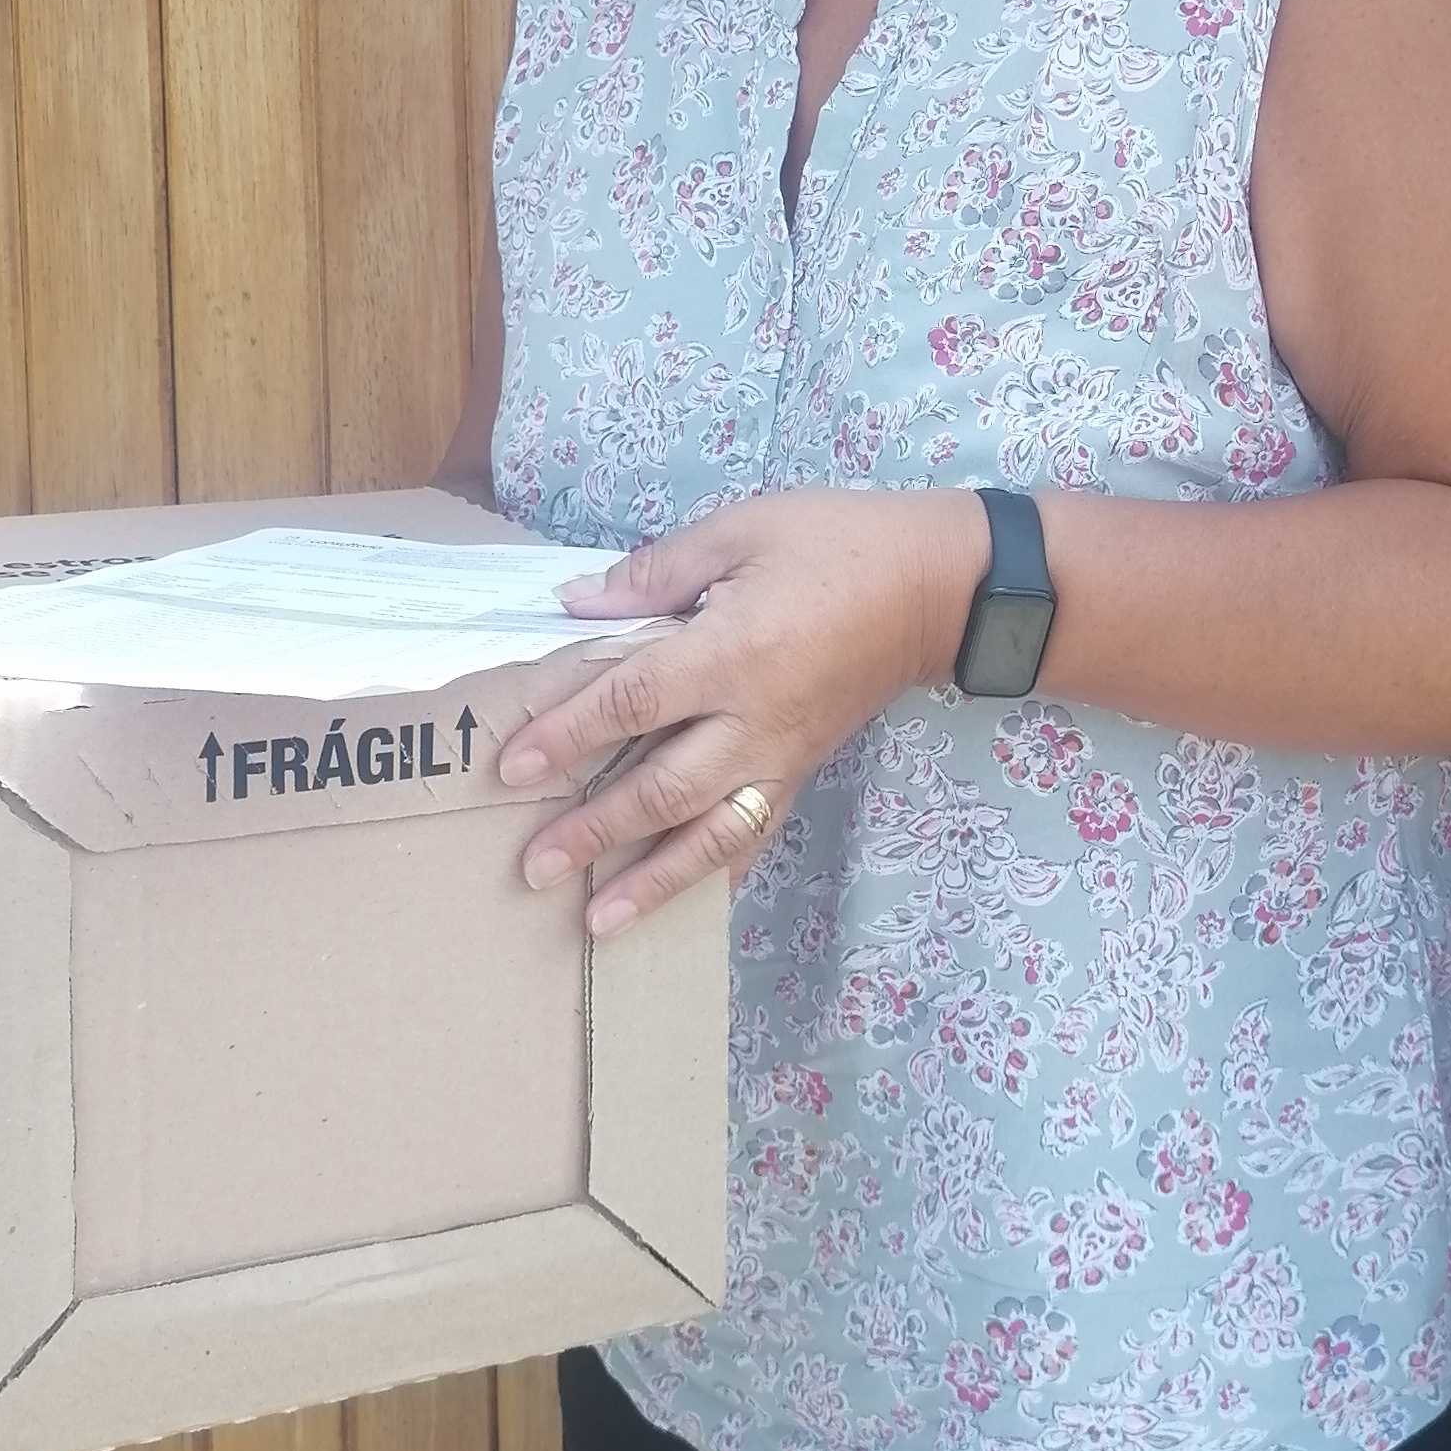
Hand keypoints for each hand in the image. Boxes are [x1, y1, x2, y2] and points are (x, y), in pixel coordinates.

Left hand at [498, 488, 988, 935]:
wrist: (937, 586)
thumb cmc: (837, 543)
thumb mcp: (742, 530)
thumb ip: (656, 571)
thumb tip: (576, 605)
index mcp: (730, 652)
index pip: (631, 703)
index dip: (567, 735)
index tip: (513, 767)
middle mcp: (753, 720)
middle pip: (661, 788)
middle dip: (594, 831)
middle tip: (532, 868)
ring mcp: (781, 756)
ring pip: (709, 834)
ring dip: (650, 882)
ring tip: (595, 920)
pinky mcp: (802, 770)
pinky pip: (755, 834)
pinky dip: (717, 874)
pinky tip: (683, 904)